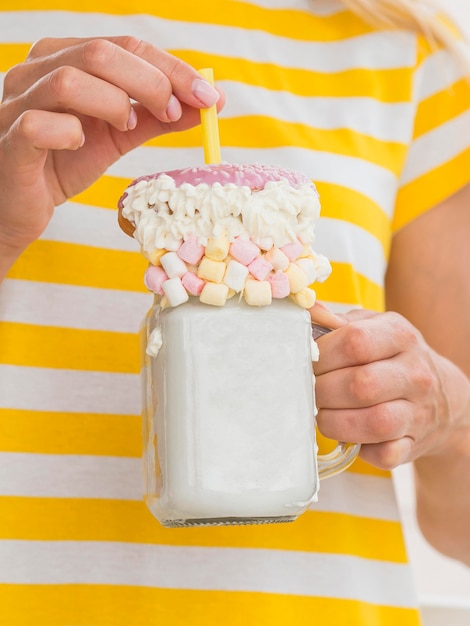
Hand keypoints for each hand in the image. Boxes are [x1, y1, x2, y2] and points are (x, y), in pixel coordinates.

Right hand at [0, 36, 222, 256]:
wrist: (20, 204)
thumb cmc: (63, 162)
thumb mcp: (118, 136)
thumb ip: (157, 118)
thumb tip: (208, 106)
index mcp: (65, 58)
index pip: (126, 45)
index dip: (172, 69)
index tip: (209, 97)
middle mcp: (37, 71)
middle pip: (101, 53)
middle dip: (152, 83)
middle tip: (176, 114)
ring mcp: (18, 103)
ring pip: (69, 81)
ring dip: (114, 104)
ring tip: (126, 128)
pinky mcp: (10, 141)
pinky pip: (40, 125)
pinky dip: (71, 133)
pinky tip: (81, 145)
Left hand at [313, 309, 463, 469]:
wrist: (443, 396)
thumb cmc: (394, 357)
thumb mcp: (374, 327)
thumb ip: (339, 321)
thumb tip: (306, 311)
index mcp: (400, 336)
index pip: (356, 342)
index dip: (322, 354)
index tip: (308, 361)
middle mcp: (414, 374)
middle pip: (360, 385)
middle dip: (322, 390)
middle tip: (310, 390)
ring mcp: (417, 413)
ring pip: (373, 423)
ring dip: (334, 422)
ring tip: (323, 413)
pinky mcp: (413, 446)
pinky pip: (383, 454)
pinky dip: (360, 449)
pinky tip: (349, 434)